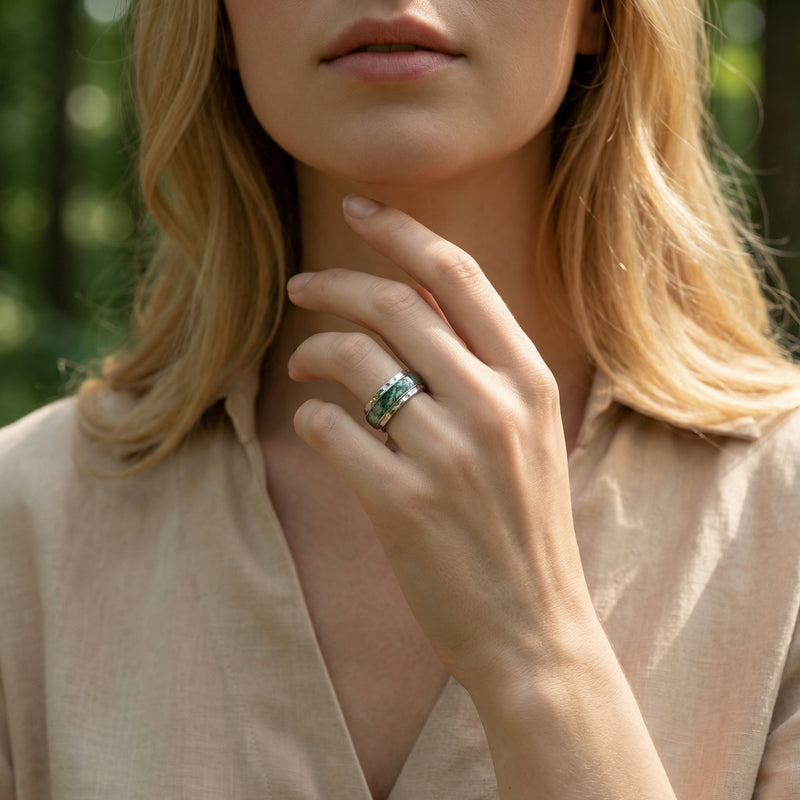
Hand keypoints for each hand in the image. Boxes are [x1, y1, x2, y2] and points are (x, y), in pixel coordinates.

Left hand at [286, 195, 594, 694]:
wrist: (535, 630)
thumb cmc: (525, 527)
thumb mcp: (529, 435)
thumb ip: (482, 369)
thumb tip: (412, 304)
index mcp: (529, 380)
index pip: (458, 275)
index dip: (402, 232)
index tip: (357, 209)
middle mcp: (494, 406)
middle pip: (395, 304)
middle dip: (335, 282)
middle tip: (301, 285)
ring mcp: (448, 454)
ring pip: (353, 360)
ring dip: (314, 351)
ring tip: (302, 363)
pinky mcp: (402, 504)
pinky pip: (331, 429)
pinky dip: (312, 417)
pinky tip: (318, 426)